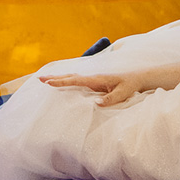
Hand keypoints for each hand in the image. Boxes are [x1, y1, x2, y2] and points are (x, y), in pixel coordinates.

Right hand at [44, 68, 165, 106]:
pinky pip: (78, 81)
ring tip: (45, 80)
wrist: (139, 77)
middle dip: (55, 77)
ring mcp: (94, 79)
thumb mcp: (123, 93)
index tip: (48, 83)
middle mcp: (93, 77)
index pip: (76, 81)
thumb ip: (111, 98)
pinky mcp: (96, 82)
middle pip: (70, 76)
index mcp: (97, 79)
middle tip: (39, 78)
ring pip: (73, 77)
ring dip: (60, 78)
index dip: (61, 82)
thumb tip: (96, 103)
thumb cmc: (132, 85)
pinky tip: (63, 82)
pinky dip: (68, 80)